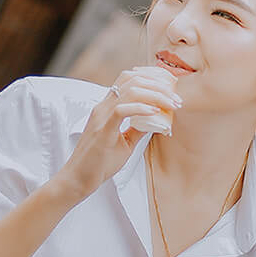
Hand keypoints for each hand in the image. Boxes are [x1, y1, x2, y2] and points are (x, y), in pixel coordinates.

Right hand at [54, 66, 181, 200]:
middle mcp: (103, 107)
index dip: (151, 77)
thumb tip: (157, 120)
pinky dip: (141, 108)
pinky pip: (122, 110)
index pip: (128, 79)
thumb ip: (138, 128)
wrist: (79, 179)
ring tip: (171, 104)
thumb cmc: (99, 163)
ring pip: (130, 91)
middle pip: (132, 79)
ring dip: (155, 95)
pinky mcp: (102, 129)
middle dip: (159, 85)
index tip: (171, 87)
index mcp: (107, 107)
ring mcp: (101, 116)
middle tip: (177, 98)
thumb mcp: (125, 143)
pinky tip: (155, 112)